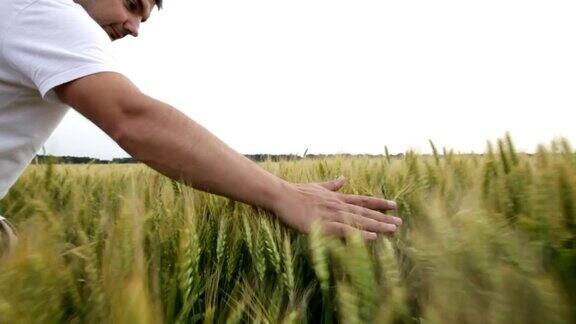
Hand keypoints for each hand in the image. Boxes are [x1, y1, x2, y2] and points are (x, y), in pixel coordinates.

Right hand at [271, 176, 401, 239]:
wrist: (281, 194)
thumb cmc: (297, 192)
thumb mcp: (318, 186)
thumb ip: (332, 184)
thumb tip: (343, 177)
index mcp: (337, 198)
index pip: (363, 200)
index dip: (379, 203)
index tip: (394, 205)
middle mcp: (338, 205)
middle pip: (365, 213)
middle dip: (383, 218)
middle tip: (400, 223)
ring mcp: (331, 215)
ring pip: (358, 221)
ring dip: (376, 226)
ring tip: (392, 230)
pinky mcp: (322, 225)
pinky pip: (344, 231)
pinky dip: (359, 234)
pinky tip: (371, 238)